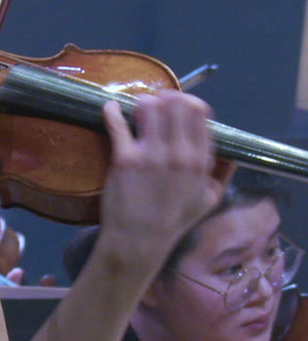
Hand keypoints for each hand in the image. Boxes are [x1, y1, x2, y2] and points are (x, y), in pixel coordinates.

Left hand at [100, 91, 230, 268]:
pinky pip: (117, 124)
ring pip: (149, 107)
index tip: (175, 102)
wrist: (139, 242)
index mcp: (200, 161)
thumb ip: (221, 176)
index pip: (200, 111)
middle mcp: (180, 154)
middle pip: (175, 103)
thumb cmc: (172, 222)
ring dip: (141, 103)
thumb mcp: (208, 201)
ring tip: (135, 108)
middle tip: (153, 102)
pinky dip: (111, 112)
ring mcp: (152, 155)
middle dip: (163, 98)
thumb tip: (231, 158)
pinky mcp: (125, 159)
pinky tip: (109, 108)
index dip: (186, 101)